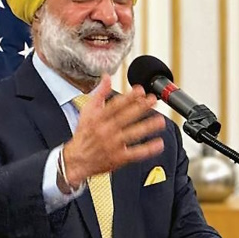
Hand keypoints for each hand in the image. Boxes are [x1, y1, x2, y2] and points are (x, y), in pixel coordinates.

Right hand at [62, 74, 165, 188]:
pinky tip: (158, 144)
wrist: (77, 160)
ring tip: (160, 121)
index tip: (140, 90)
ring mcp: (113, 145)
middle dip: (140, 108)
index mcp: (98, 118)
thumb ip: (99, 93)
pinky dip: (147, 149)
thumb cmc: (83, 134)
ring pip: (132, 134)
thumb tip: (107, 77)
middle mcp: (105, 130)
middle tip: (153, 100)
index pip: (115, 105)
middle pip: (125, 118)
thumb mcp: (87, 111)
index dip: (128, 97)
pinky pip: (135, 153)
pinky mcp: (118, 158)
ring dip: (147, 127)